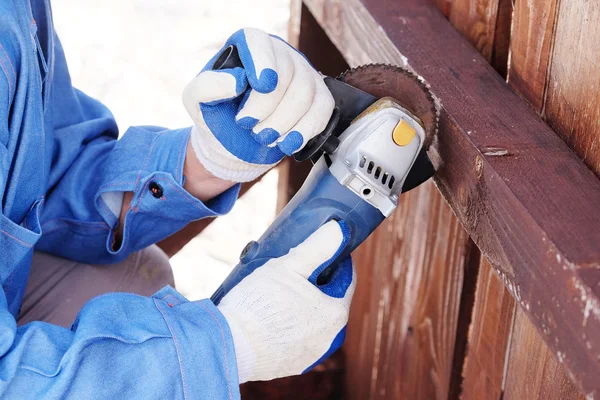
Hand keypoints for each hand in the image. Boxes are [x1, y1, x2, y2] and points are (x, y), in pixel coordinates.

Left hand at [183, 28, 334, 181]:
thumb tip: (237, 81)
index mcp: (248, 45)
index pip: (260, 44)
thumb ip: (208, 87)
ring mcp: (303, 74)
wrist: (235, 139)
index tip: (262, 84)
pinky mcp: (318, 97)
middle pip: (287, 73)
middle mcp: (280, 53)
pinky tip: (289, 143)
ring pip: (306, 93)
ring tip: (266, 139)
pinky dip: (306, 130)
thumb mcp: (197, 100)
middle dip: (269, 108)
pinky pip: (323, 110)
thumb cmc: (216, 112)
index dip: (263, 62)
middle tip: (251, 128)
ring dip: (285, 122)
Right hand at [217, 220, 354, 382]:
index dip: (332, 257)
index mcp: (336, 313)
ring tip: (277, 289)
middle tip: (291, 267)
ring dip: (301, 301)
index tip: (317, 247)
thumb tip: (340, 229)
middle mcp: (331, 338)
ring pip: (313, 316)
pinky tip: (271, 312)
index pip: (345, 276)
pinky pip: (298, 334)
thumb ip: (318, 246)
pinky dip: (290, 322)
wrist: (228, 346)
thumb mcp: (289, 266)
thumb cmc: (259, 304)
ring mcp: (312, 354)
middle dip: (314, 280)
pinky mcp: (294, 364)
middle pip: (329, 297)